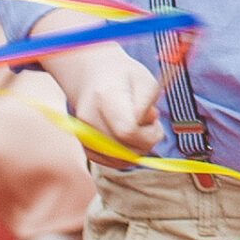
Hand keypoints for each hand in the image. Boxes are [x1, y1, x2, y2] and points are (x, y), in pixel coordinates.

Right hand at [60, 42, 164, 158]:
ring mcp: (83, 135)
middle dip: (146, 143)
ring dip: (137, 150)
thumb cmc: (124, 77)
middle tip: (149, 124)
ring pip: (120, 160)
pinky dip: (126, 154)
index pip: (127, 131)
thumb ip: (149, 102)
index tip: (156, 123)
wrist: (93, 77)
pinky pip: (112, 163)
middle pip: (124, 150)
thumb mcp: (144, 80)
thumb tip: (147, 123)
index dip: (149, 134)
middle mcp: (89, 119)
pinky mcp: (85, 147)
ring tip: (138, 128)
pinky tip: (128, 137)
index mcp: (104, 96)